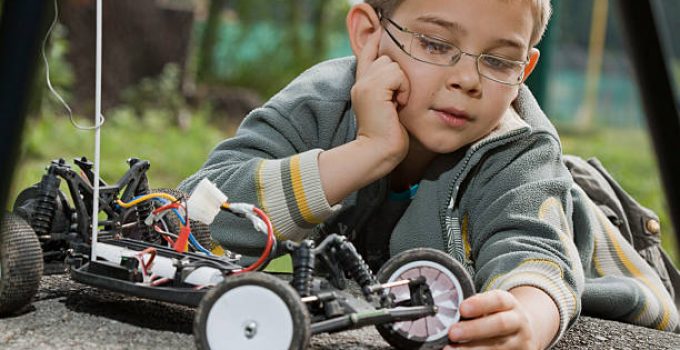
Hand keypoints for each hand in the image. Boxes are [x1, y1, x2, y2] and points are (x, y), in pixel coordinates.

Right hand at [351, 28, 409, 163]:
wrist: (378, 152)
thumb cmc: (388, 136)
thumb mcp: (388, 108)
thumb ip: (389, 90)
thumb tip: (398, 74)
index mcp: (361, 86)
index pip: (367, 54)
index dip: (374, 42)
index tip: (380, 31)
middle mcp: (360, 82)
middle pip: (386, 58)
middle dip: (398, 76)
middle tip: (397, 100)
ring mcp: (365, 84)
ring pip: (392, 64)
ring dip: (402, 83)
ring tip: (397, 104)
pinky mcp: (373, 89)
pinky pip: (398, 74)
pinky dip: (403, 89)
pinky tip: (398, 105)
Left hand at [445, 289, 544, 349]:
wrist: (522, 333)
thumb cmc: (496, 316)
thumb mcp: (491, 306)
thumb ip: (475, 307)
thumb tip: (448, 313)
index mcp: (510, 304)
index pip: (498, 300)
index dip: (480, 303)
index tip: (462, 308)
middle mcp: (518, 322)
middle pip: (500, 324)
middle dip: (474, 329)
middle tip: (452, 333)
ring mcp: (520, 342)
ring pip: (497, 346)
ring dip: (472, 349)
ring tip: (450, 349)